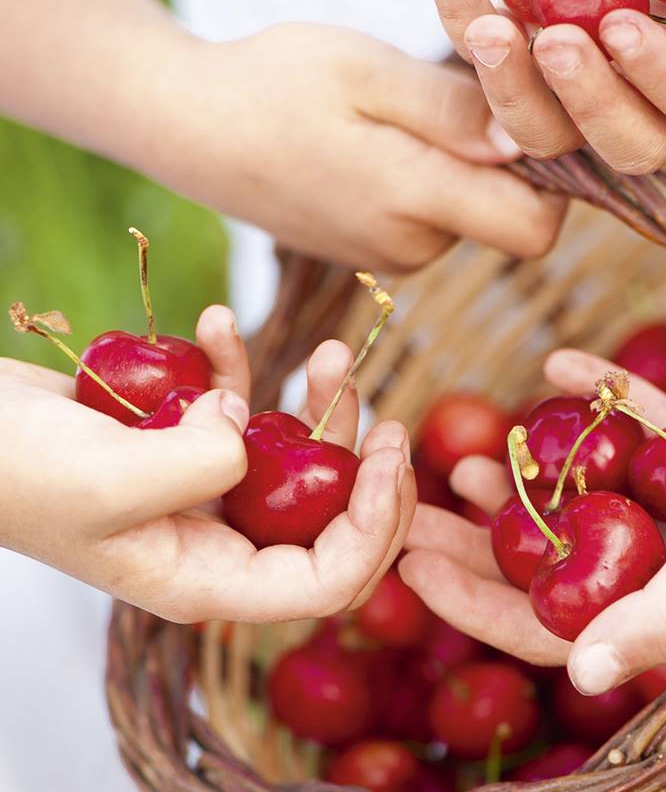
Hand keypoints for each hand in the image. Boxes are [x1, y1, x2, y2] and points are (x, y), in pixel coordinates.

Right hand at [0, 0, 562, 270]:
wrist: (191, 131)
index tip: (529, 111)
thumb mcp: (364, 69)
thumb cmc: (270, 84)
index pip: (534, 228)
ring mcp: (391, 256)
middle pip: (508, 217)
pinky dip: (429, 177)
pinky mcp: (375, 251)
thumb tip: (525, 143)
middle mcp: (410, 246)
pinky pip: (431, 218)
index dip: (555, 175)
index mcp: (411, 200)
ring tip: (407, 106)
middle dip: (505, 155)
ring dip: (461, 160)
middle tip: (464, 83)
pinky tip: (385, 136)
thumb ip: (451, 110)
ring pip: (469, 213)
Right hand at [1, 305, 414, 621]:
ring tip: (330, 353)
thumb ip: (199, 464)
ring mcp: (201, 488)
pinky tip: (219, 322)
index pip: (328, 581)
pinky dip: (236, 365)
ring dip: (320, 406)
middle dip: (366, 470)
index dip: (375, 525)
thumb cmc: (13, 469)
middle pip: (327, 521)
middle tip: (390, 421)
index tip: (390, 452)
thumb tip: (244, 427)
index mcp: (207, 580)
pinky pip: (234, 407)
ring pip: (293, 459)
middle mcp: (215, 542)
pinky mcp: (183, 440)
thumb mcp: (107, 480)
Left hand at [400, 336, 665, 693]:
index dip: (473, 599)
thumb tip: (576, 681)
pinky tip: (560, 366)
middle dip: (481, 536)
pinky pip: (640, 427)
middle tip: (417, 504)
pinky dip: (601, 399)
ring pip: (589, 493)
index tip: (407, 560)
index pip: (552, 620)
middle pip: (553, 558)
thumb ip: (657, 617)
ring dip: (532, 474)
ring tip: (474, 453)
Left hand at [426, 0, 665, 172]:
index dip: (663, 80)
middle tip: (560, 41)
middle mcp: (639, 90)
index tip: (622, 27)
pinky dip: (457, 14)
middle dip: (590, 101)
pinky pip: (479, 61)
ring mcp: (571, 86)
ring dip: (512, 90)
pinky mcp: (513, 57)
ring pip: (543, 133)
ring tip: (490, 27)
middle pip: (626, 145)